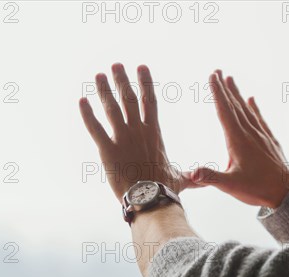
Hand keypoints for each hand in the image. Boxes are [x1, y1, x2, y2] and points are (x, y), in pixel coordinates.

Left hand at [79, 63, 194, 202]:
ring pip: (111, 108)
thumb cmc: (166, 190)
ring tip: (98, 76)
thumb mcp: (181, 180)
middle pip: (129, 98)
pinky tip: (82, 101)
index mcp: (154, 133)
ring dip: (104, 90)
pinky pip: (94, 127)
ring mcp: (122, 138)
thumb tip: (206, 181)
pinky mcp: (107, 149)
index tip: (141, 67)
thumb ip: (192, 176)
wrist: (150, 199)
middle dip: (122, 80)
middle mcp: (138, 130)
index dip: (145, 82)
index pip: (150, 100)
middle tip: (115, 66)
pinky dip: (87, 114)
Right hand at [191, 70, 288, 207]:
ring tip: (231, 79)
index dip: (217, 93)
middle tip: (217, 71)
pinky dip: (254, 108)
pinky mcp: (269, 140)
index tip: (212, 77)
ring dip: (237, 94)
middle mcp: (249, 133)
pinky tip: (251, 100)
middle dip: (225, 88)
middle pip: (234, 106)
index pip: (224, 112)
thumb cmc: (257, 189)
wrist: (285, 193)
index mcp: (237, 140)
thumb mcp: (230, 185)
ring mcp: (261, 135)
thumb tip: (191, 174)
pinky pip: (259, 119)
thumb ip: (210, 177)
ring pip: (246, 109)